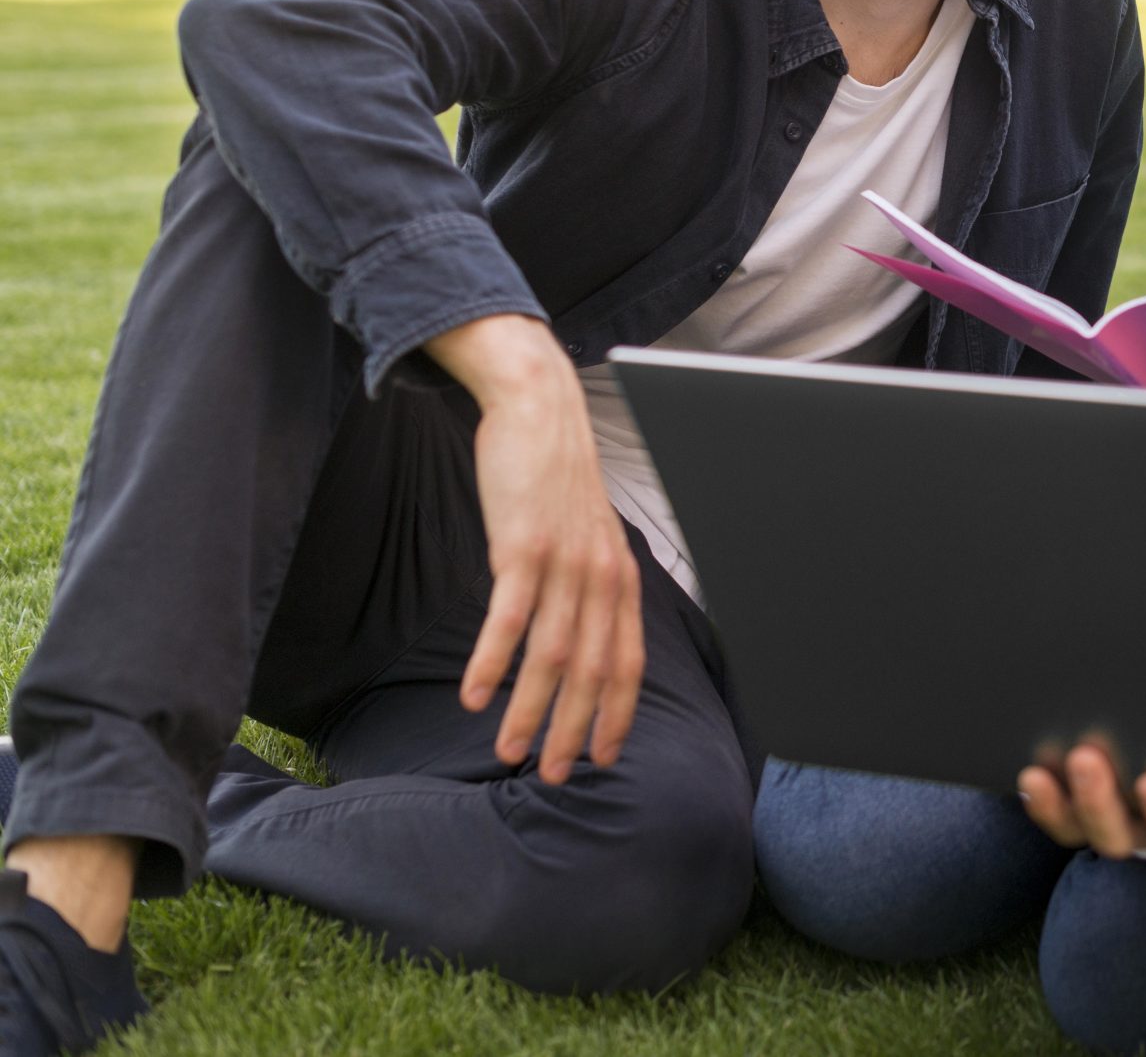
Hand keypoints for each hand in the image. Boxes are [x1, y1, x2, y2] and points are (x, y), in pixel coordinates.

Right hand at [427, 314, 646, 783]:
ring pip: (551, 655)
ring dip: (530, 711)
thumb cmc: (557, 483)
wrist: (539, 412)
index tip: (604, 757)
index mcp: (621, 579)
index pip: (628, 662)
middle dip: (575, 730)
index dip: (617, 714)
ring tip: (508, 752)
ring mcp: (564, 563)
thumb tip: (578, 640)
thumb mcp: (589, 538)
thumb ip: (588, 587)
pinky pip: (509, 618)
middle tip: (556, 775)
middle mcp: (602, 576)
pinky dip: (493, 663)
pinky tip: (475, 697)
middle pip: (593, 670)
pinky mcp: (522, 547)